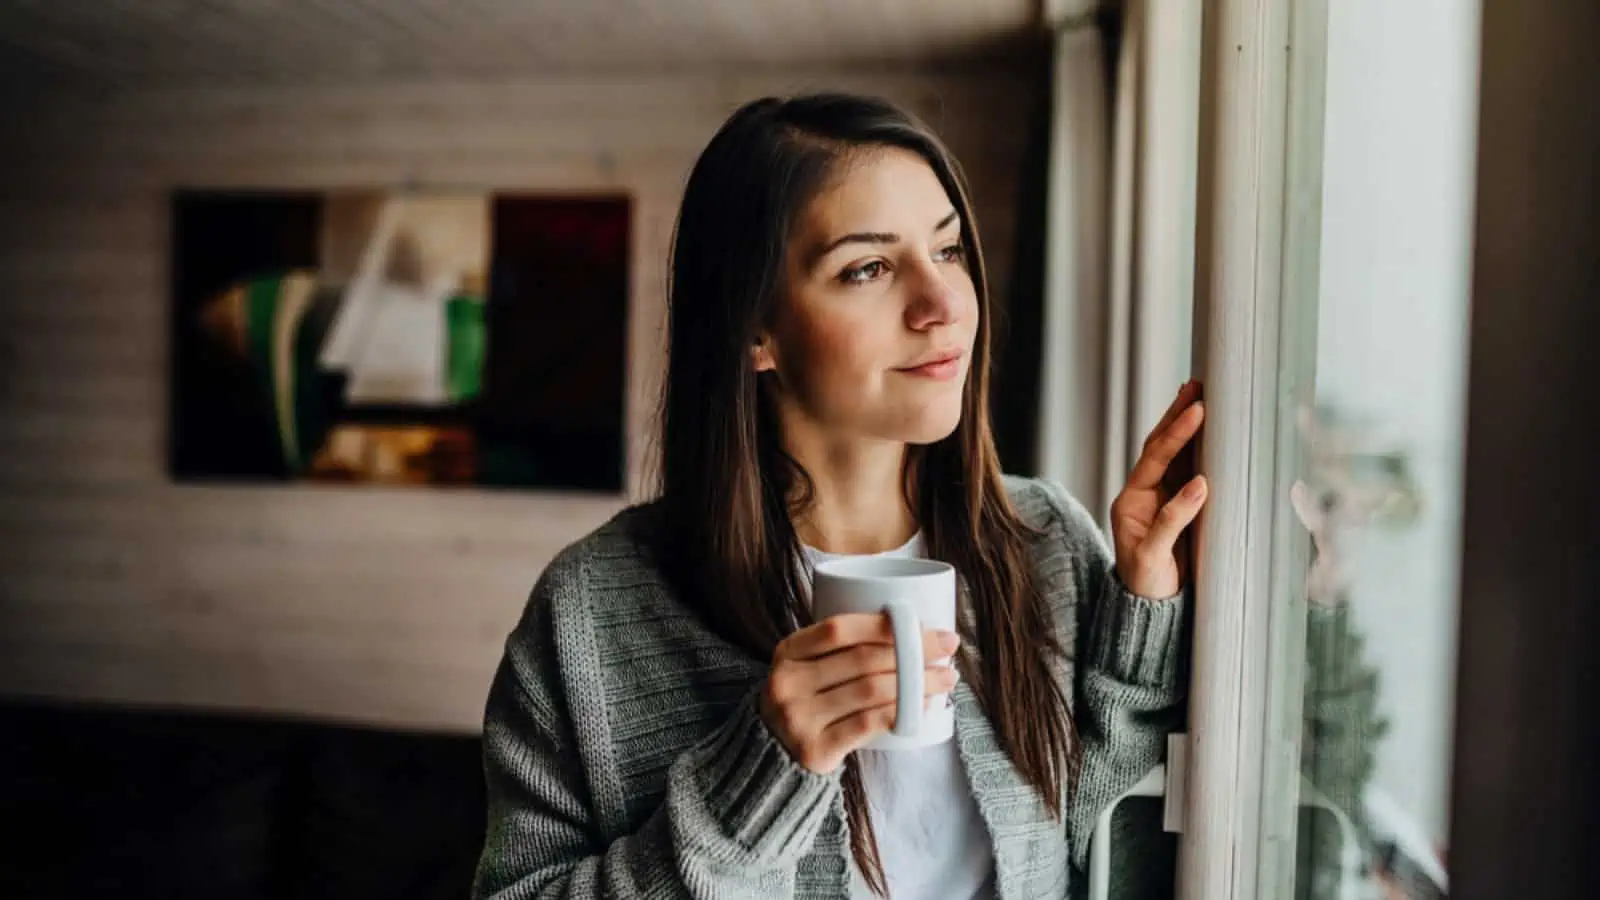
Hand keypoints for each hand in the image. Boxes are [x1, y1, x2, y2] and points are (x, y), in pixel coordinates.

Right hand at [760, 614, 959, 773]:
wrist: (773, 755)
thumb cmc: (807, 701)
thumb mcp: (806, 667)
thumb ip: (839, 648)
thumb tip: (911, 629)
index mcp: (787, 652)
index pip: (839, 629)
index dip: (884, 624)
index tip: (924, 625)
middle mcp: (787, 683)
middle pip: (862, 659)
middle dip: (913, 652)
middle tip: (947, 649)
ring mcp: (798, 719)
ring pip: (871, 691)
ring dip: (917, 683)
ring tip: (945, 679)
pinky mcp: (814, 750)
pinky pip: (868, 724)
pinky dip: (902, 712)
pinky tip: (924, 707)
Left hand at [1110, 379, 1207, 598]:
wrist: (1149, 607)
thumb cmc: (1147, 584)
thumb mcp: (1154, 556)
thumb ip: (1173, 520)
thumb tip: (1200, 485)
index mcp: (1130, 502)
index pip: (1155, 458)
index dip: (1176, 434)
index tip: (1197, 412)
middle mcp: (1142, 494)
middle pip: (1158, 446)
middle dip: (1176, 416)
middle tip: (1196, 386)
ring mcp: (1159, 498)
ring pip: (1172, 453)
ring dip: (1184, 425)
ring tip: (1198, 394)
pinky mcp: (1176, 505)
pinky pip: (1185, 469)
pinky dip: (1196, 447)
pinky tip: (1206, 429)